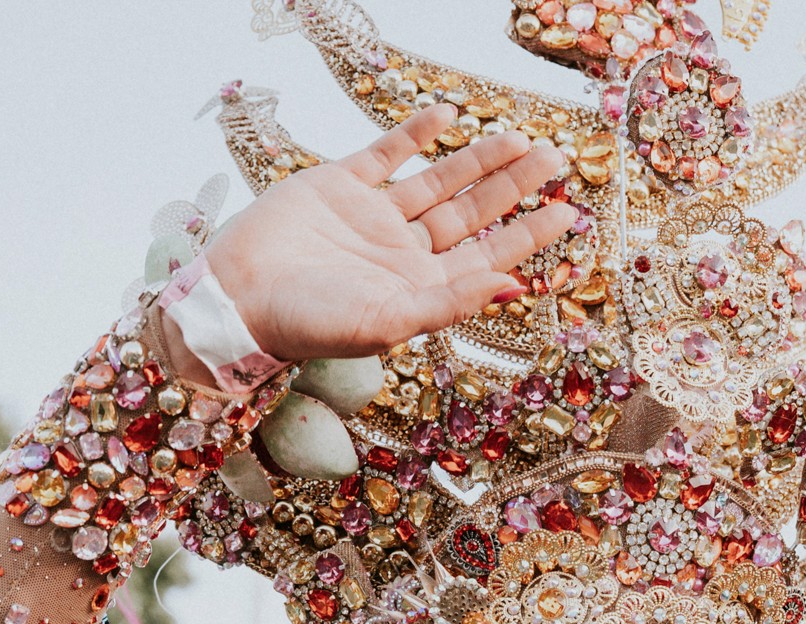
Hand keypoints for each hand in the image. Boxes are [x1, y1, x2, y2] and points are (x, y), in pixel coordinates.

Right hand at [204, 105, 575, 362]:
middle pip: (472, 213)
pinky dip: (414, 135)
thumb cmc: (308, 325)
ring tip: (518, 139)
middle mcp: (402, 252)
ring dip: (478, 160)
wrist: (236, 298)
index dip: (529, 234)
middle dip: (514, 187)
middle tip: (555, 160)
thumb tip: (515, 287)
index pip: (488, 256)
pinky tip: (447, 115)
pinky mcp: (338, 186)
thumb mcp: (388, 321)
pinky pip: (385, 155)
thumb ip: (452, 303)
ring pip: (438, 182)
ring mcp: (371, 217)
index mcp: (420, 288)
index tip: (568, 212)